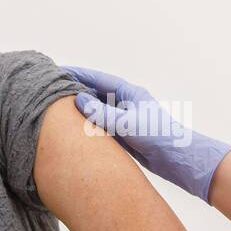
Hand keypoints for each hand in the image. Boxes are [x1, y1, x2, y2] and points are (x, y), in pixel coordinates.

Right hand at [63, 66, 230, 202]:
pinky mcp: (124, 135)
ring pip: (97, 111)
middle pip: (95, 93)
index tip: (57, 71)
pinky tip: (73, 129)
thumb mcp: (127, 123)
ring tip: (57, 107)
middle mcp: (126, 103)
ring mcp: (124, 119)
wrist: (178, 160)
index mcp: (129, 93)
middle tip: (51, 89)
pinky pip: (101, 127)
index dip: (77, 74)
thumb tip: (78, 99)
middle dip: (75, 90)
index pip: (98, 79)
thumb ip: (102, 113)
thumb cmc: (158, 136)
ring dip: (80, 109)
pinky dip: (87, 126)